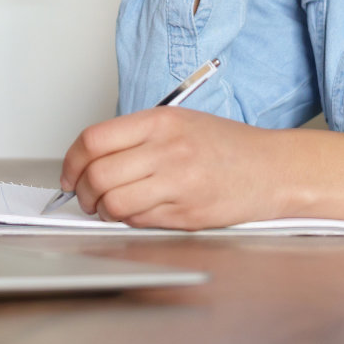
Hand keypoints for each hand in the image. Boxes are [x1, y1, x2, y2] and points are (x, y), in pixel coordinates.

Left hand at [57, 107, 290, 228]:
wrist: (273, 169)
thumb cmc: (227, 146)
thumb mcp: (180, 122)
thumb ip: (137, 136)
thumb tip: (91, 159)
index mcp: (161, 122)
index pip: (94, 140)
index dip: (72, 161)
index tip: (70, 172)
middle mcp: (167, 150)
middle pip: (98, 175)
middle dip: (81, 192)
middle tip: (84, 196)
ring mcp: (177, 183)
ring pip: (114, 203)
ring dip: (102, 210)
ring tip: (107, 207)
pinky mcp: (186, 214)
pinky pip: (139, 221)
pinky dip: (128, 220)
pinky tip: (136, 212)